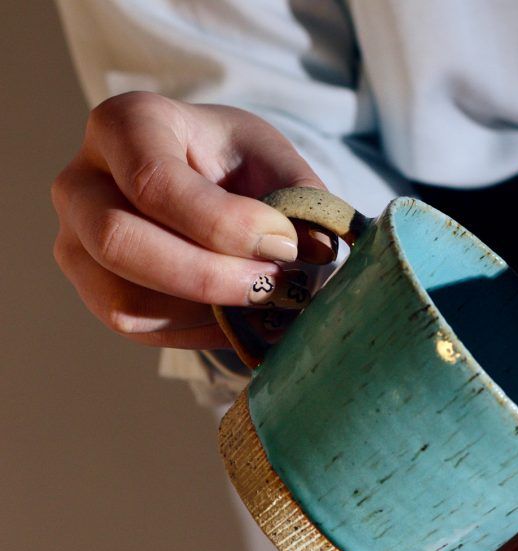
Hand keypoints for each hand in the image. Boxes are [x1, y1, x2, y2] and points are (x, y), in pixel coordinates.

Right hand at [51, 91, 332, 349]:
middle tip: (275, 287)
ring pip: (124, 299)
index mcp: (126, 124)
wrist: (207, 189)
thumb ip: (300, 200)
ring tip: (264, 303)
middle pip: (120, 243)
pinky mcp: (92, 291)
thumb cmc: (237, 168)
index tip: (286, 243)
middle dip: (208, 277)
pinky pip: (136, 327)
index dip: (224, 224)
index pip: (154, 182)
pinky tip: (237, 316)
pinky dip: (195, 331)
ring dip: (204, 312)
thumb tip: (316, 249)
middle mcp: (80, 180)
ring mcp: (75, 242)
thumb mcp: (274, 163)